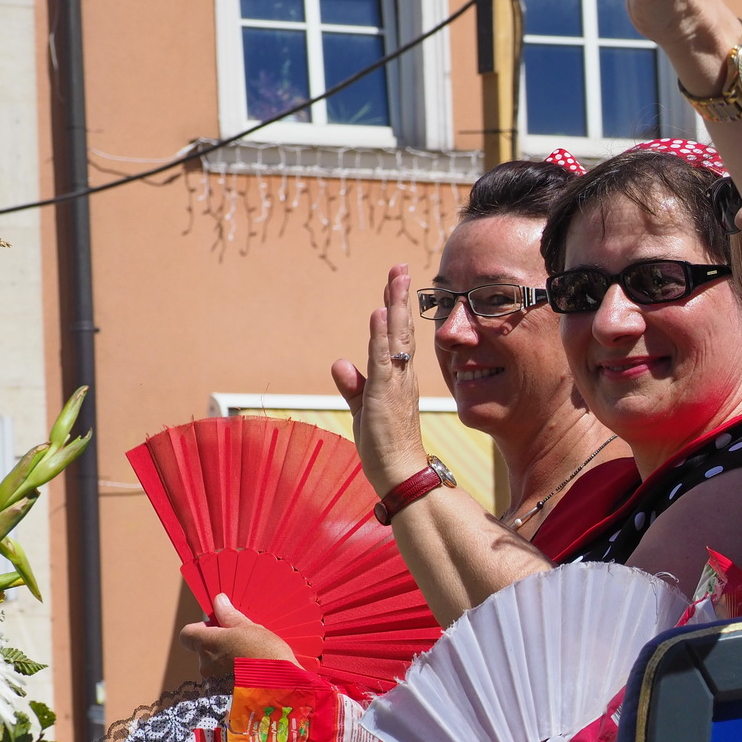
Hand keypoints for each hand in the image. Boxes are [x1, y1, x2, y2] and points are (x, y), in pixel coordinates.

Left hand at [179, 594, 295, 679]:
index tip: (219, 627)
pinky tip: (252, 675)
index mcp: (207, 644)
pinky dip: (233, 677)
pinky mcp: (222, 698)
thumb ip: (230, 616)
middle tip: (243, 643)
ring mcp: (212, 684)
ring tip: (251, 662)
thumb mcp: (250, 629)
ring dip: (227, 662)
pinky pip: (223, 682)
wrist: (280, 688)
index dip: (200, 628)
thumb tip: (219, 601)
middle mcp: (204, 665)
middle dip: (219, 646)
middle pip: (203, 650)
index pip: (187, 634)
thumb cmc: (265, 654)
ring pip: (214, 667)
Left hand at [332, 263, 430, 497]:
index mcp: (398, 378)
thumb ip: (352, 386)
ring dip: (394, 306)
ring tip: (395, 278)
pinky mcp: (385, 395)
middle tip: (399, 266)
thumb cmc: (386, 447)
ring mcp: (396, 384)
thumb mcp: (364, 410)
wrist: (402, 475)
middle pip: (401, 329)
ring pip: (396, 338)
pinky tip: (379, 315)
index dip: (394, 308)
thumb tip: (339, 363)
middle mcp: (402, 376)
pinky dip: (381, 336)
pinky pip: (383, 360)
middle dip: (398, 296)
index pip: (396, 336)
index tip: (394, 281)